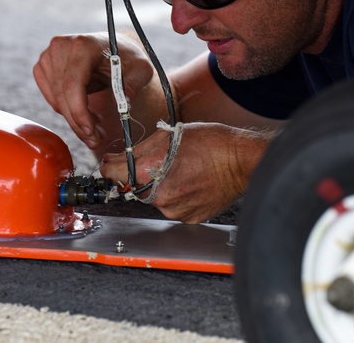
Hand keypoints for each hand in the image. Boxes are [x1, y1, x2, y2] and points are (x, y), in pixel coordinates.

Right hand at [33, 33, 154, 154]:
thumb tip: (124, 106)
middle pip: (63, 96)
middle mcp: (61, 47)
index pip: (73, 84)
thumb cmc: (126, 57)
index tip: (91, 132)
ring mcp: (48, 56)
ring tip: (96, 124)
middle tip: (95, 140)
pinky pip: (52, 98)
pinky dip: (67, 110)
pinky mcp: (43, 67)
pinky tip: (84, 111)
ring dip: (75, 119)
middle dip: (79, 123)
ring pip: (56, 101)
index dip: (79, 112)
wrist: (112, 48)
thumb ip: (132, 86)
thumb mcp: (140, 69)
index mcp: (83, 45)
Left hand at [100, 122, 271, 223]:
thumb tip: (113, 160)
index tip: (114, 164)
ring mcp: (175, 210)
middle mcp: (160, 196)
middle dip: (144, 175)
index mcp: (150, 171)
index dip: (111, 166)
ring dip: (162, 186)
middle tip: (166, 161)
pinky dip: (179, 196)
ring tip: (184, 171)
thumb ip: (138, 150)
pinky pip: (174, 207)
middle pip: (136, 187)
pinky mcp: (189, 218)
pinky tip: (193, 182)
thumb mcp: (169, 135)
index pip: (112, 174)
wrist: (242, 161)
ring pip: (156, 198)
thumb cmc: (211, 143)